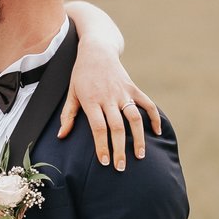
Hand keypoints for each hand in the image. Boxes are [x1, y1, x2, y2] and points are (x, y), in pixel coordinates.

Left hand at [56, 43, 163, 170]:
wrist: (97, 50)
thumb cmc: (81, 74)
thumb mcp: (71, 92)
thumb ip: (68, 115)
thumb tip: (61, 136)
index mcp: (91, 100)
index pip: (98, 127)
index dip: (102, 145)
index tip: (104, 162)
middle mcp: (108, 97)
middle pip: (117, 127)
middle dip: (119, 149)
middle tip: (121, 167)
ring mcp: (123, 92)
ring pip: (134, 118)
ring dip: (138, 138)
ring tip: (139, 156)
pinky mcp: (133, 88)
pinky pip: (147, 104)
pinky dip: (154, 117)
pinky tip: (156, 133)